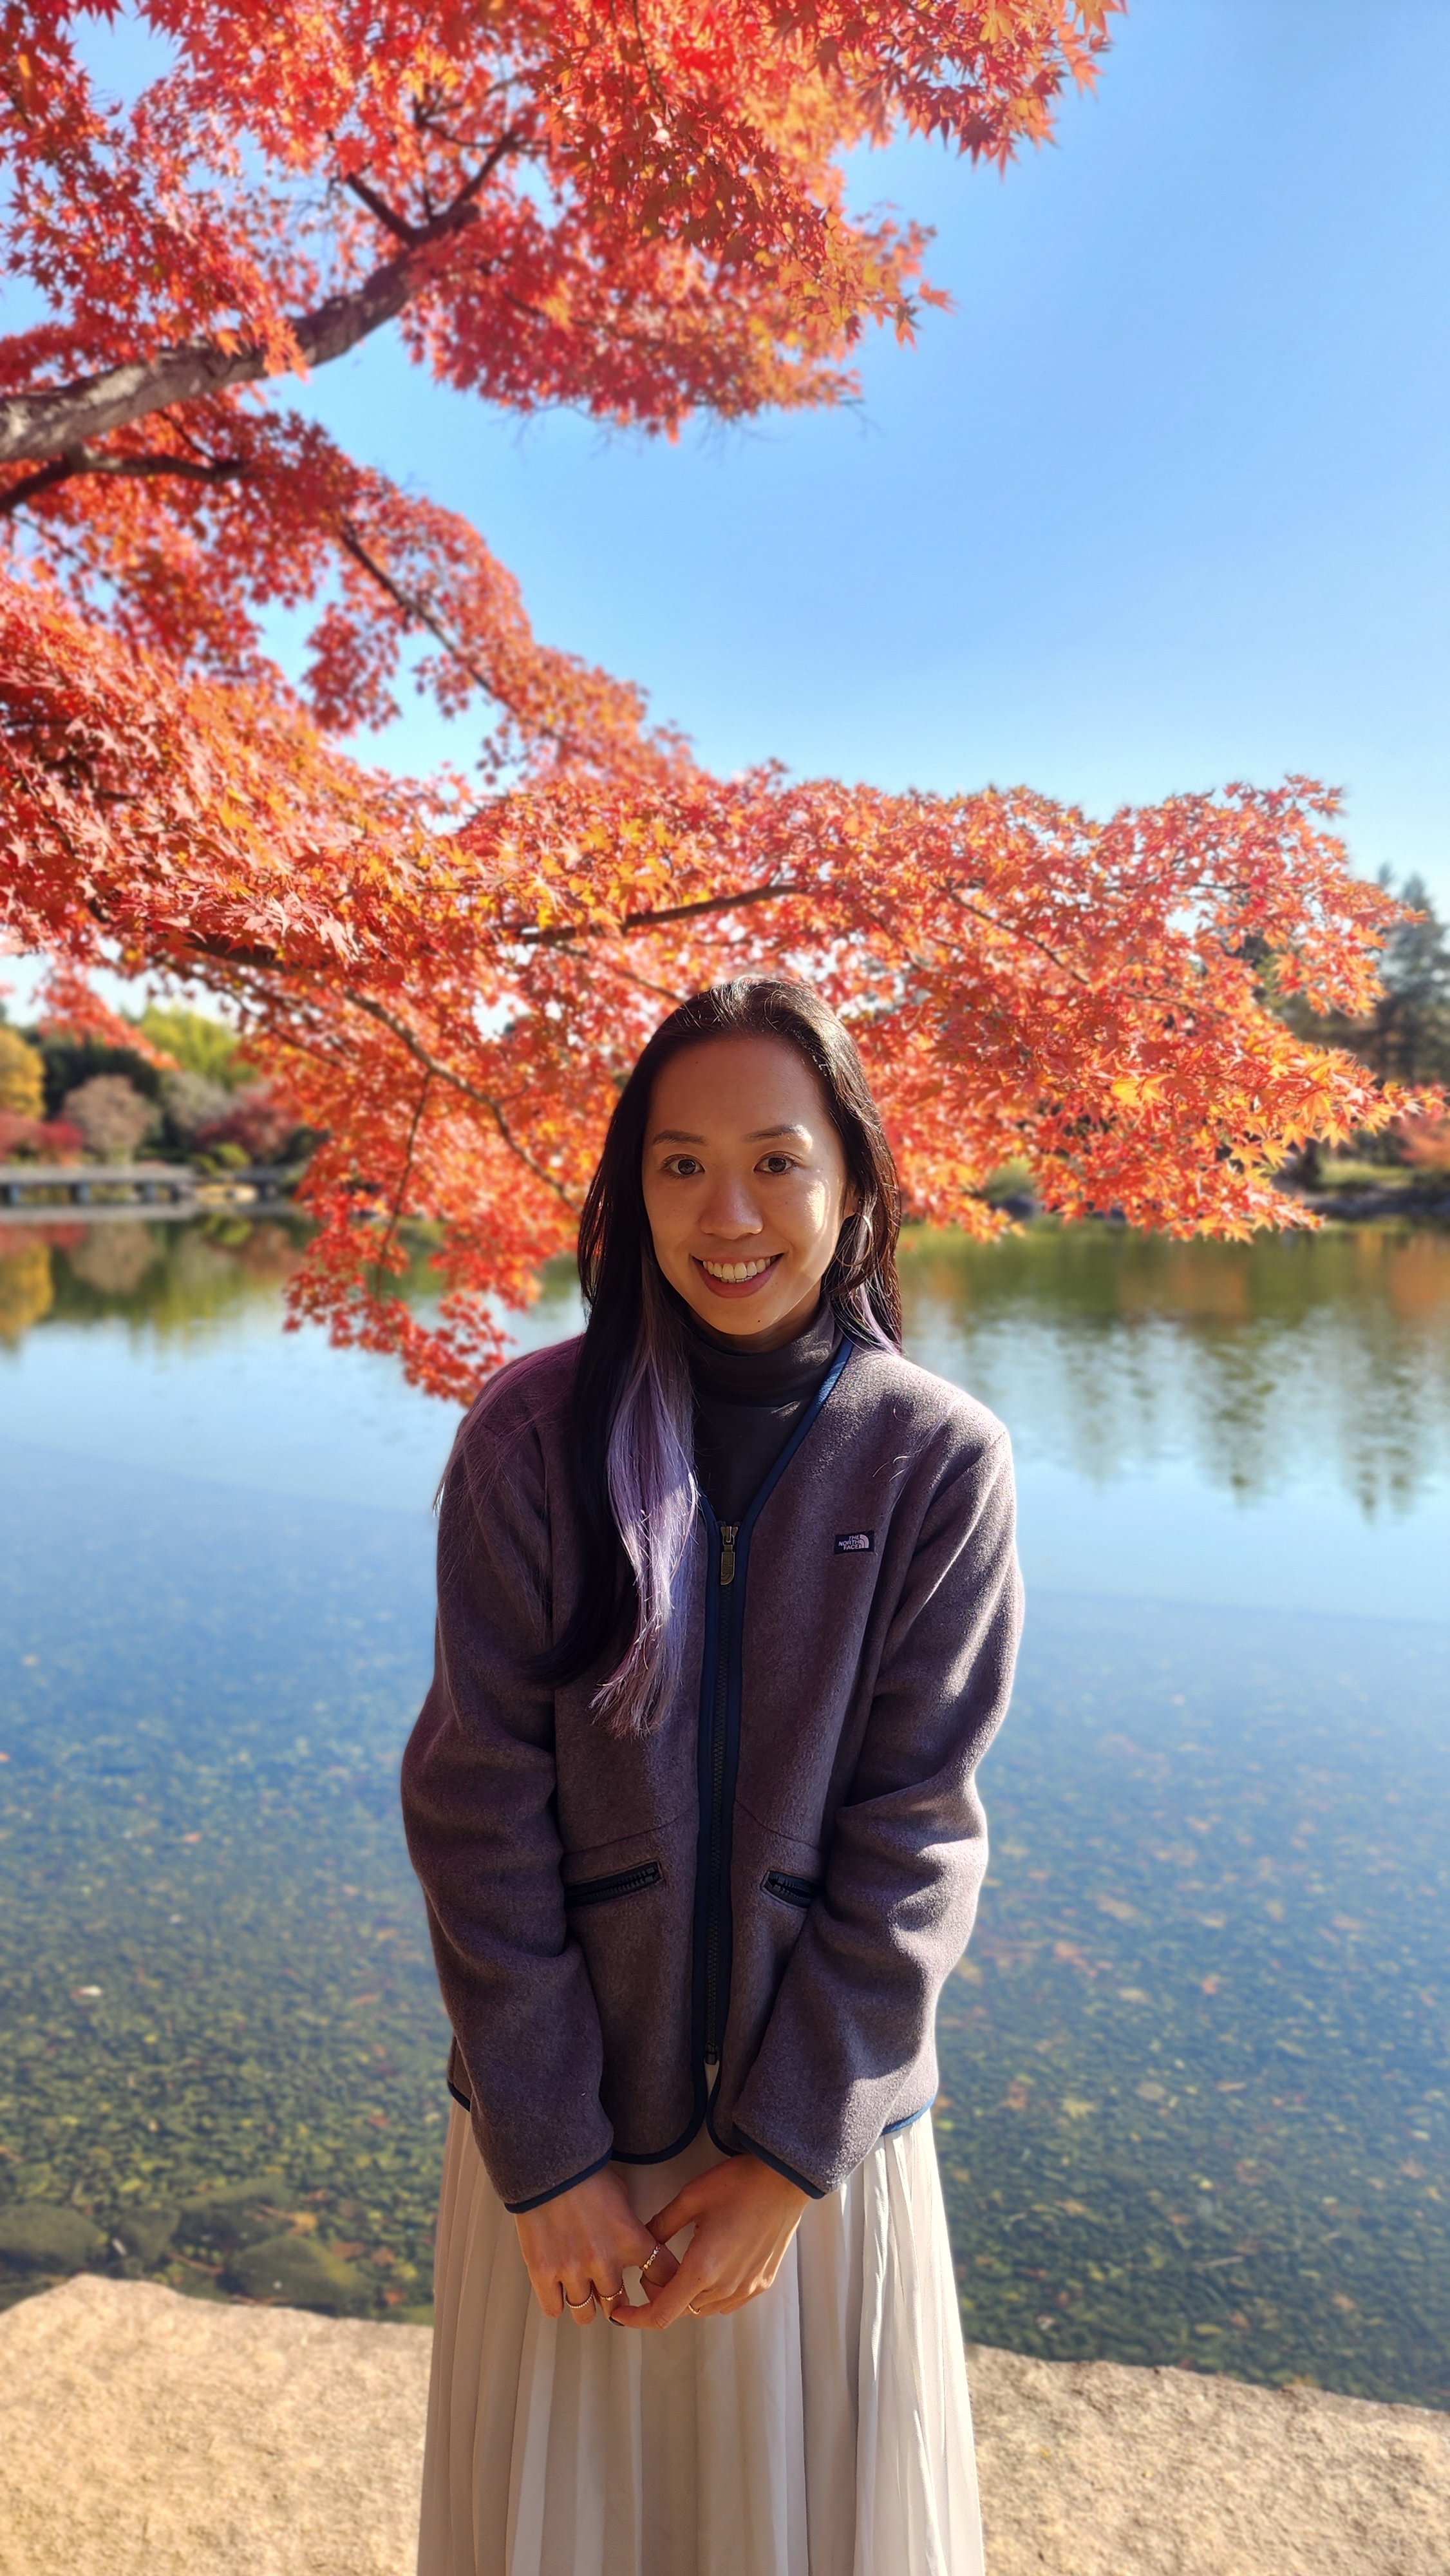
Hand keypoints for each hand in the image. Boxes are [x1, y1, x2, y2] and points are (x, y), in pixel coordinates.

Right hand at [514, 2166, 670, 2323]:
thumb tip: (631, 2246)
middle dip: (615, 2300)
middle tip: (608, 2290)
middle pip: (619, 2305)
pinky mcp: (543, 2273)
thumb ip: (630, 2228)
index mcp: (631, 2240)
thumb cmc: (585, 2173)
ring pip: (585, 2313)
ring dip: (585, 2302)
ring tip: (580, 2289)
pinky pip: (554, 2309)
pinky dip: (556, 2301)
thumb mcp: (622, 2195)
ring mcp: (573, 2270)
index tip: (658, 2291)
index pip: (664, 2277)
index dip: (662, 2287)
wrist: (547, 2163)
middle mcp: (605, 2262)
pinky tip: (556, 2288)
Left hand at [609, 2152, 807, 2328]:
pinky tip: (708, 2270)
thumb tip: (642, 2243)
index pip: (662, 2313)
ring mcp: (747, 2288)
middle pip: (681, 2311)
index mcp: (703, 2269)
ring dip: (686, 2297)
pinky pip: (727, 2303)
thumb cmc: (738, 2184)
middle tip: (652, 2269)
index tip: (619, 2312)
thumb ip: (661, 2226)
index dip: (636, 2318)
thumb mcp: (690, 2198)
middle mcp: (725, 2287)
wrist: (784, 2179)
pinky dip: (709, 2296)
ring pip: (704, 2309)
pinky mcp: (762, 2284)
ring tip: (680, 2267)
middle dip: (660, 2297)